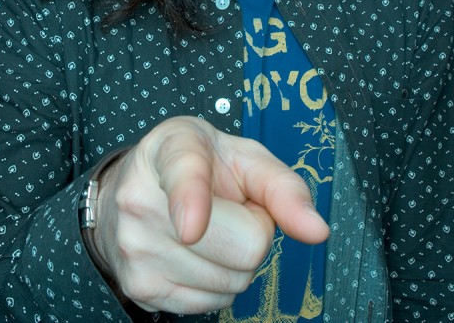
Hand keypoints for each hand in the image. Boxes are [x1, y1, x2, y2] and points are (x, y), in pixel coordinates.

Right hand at [92, 116, 328, 313]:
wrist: (136, 188)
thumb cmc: (201, 168)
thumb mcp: (245, 158)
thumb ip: (284, 188)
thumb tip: (317, 231)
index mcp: (171, 149)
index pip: (184, 177)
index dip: (191, 202)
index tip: (191, 227)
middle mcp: (141, 200)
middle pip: (242, 247)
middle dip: (253, 233)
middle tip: (230, 211)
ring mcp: (135, 248)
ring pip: (231, 283)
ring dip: (235, 262)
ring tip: (212, 230)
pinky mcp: (139, 287)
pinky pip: (212, 303)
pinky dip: (217, 284)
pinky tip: (197, 255)